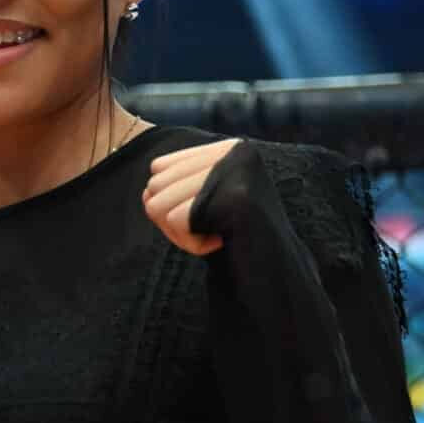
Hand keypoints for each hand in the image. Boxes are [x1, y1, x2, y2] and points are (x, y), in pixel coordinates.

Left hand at [145, 139, 244, 256]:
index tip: (207, 215)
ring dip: (182, 233)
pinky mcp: (235, 197)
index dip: (170, 202)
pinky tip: (222, 242)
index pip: (158, 168)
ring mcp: (238, 172)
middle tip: (212, 231)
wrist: (277, 275)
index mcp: (230, 147)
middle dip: (173, 220)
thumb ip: (173, 186)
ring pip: (159, 203)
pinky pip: (175, 221)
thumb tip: (146, 193)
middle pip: (155, 184)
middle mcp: (236, 151)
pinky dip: (191, 243)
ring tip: (218, 235)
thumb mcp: (203, 203)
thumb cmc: (235, 241)